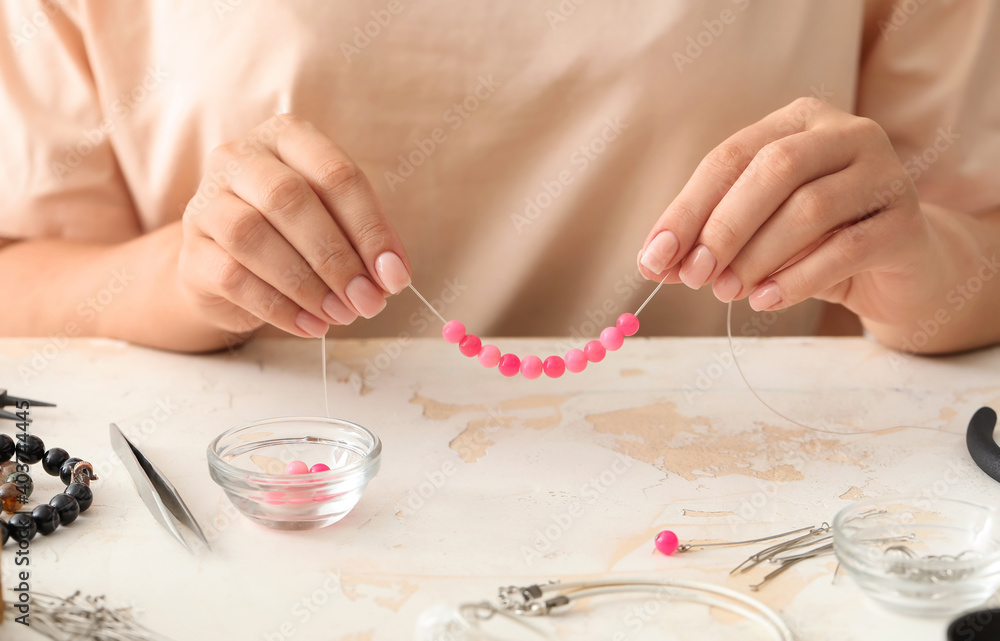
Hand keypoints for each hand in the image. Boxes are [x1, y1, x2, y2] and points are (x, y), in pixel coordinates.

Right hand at [178, 114, 410, 338]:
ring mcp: (206, 202)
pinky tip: (311, 325)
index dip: (371, 227)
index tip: (394, 275)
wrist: (228, 268)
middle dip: (336, 257)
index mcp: (286, 138)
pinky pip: (232, 276)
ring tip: (341, 314)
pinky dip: (279, 307)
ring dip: (306, 283)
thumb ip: (364, 240)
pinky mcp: (190, 252)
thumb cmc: (294, 235)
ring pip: (251, 234)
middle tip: (367, 300)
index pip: (335, 174)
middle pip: (289, 198)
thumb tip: (391, 276)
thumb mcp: (335, 223)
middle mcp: (239, 158)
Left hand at [638, 97, 937, 326]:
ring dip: (757, 256)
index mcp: (799, 121)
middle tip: (693, 276)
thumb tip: (654, 261)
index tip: (655, 257)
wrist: (899, 270)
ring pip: (810, 208)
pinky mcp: (906, 222)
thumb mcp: (757, 233)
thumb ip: (708, 239)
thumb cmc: (816, 242)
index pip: (731, 157)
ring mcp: (884, 174)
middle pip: (774, 169)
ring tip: (727, 292)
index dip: (687, 208)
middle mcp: (847, 134)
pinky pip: (846, 248)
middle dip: (723, 227)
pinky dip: (797, 279)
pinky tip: (765, 300)